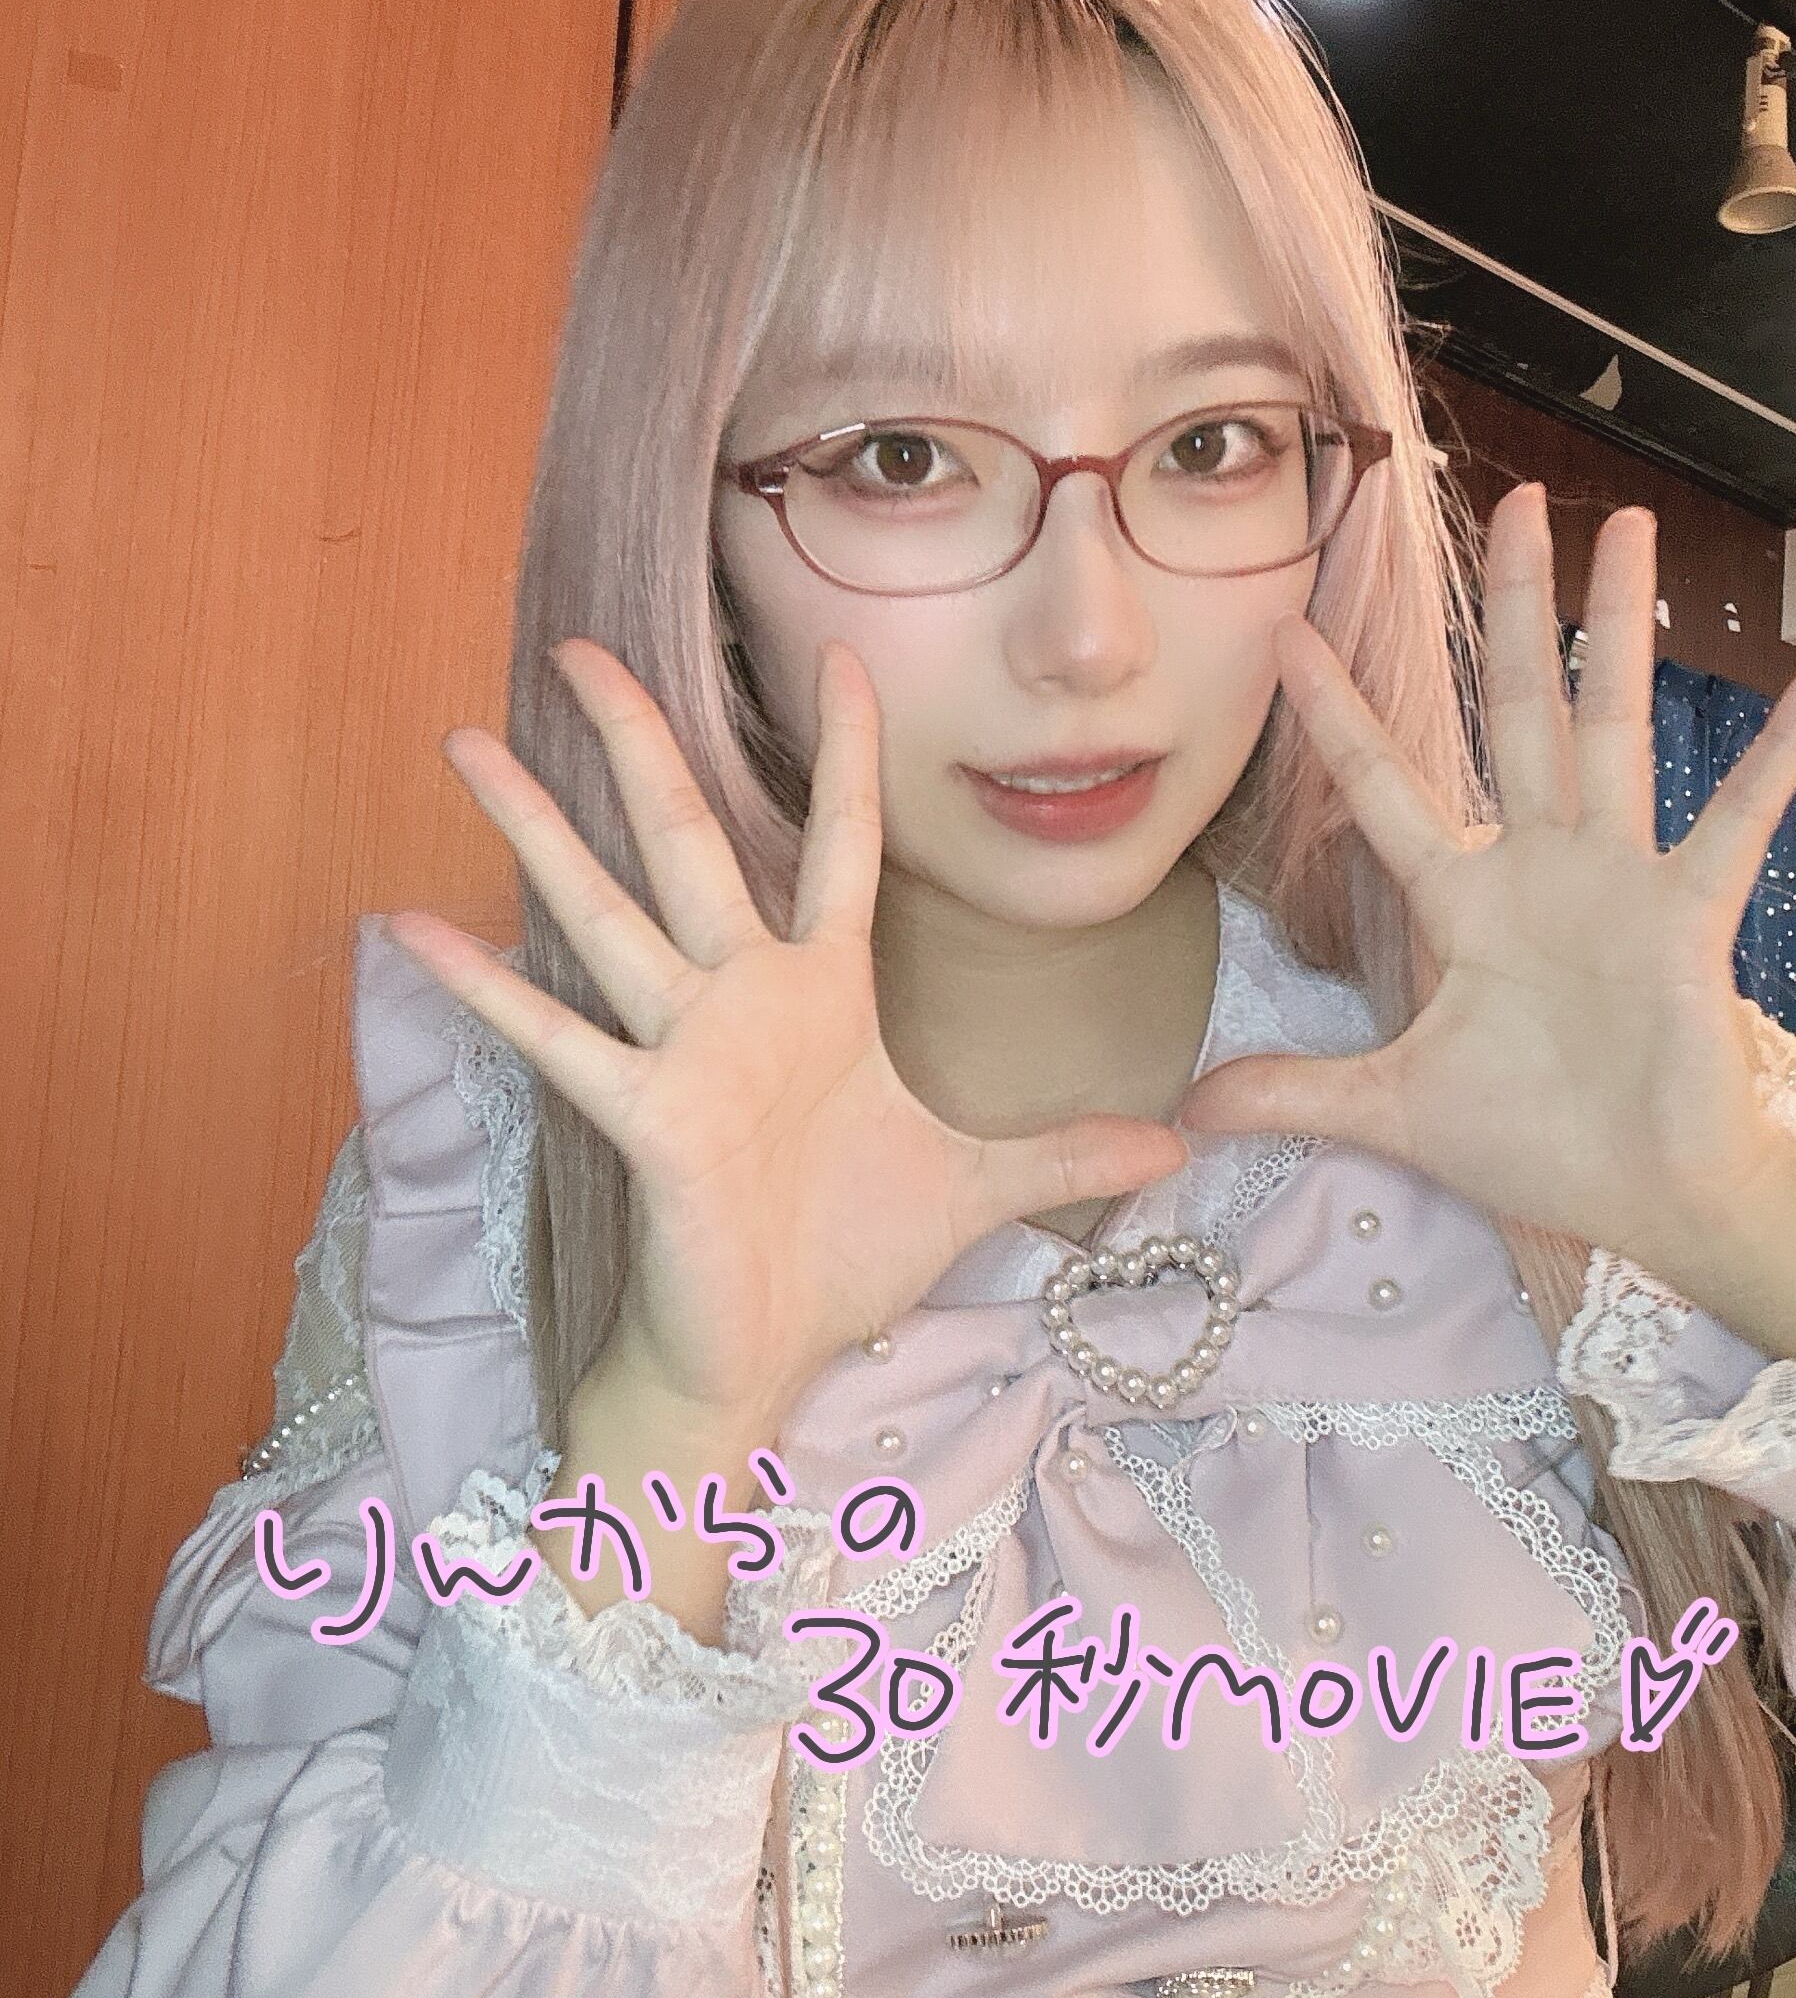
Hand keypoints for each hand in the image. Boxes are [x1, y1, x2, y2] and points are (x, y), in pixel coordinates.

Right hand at [387, 638, 1188, 1424]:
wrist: (768, 1354)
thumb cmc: (845, 1258)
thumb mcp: (977, 1190)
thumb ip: (1066, 1153)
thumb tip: (1180, 1149)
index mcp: (823, 994)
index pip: (840, 846)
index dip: (845, 755)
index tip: (844, 657)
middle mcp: (741, 1000)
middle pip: (688, 839)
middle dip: (637, 742)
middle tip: (582, 643)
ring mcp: (683, 1050)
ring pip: (602, 911)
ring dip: (535, 829)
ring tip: (465, 740)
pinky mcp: (643, 1116)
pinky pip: (556, 1038)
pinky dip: (487, 988)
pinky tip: (413, 923)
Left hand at [1179, 483, 1795, 1266]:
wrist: (1647, 1203)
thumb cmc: (1539, 1146)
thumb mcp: (1393, 1113)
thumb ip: (1297, 1093)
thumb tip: (1188, 1108)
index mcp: (1465, 905)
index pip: (1384, 788)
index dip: (1335, 715)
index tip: (1287, 632)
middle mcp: (1542, 870)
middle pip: (1519, 713)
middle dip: (1515, 610)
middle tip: (1515, 502)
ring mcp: (1621, 882)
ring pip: (1613, 730)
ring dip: (1622, 630)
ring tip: (1630, 528)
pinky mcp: (1690, 915)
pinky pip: (1741, 817)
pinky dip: (1787, 748)